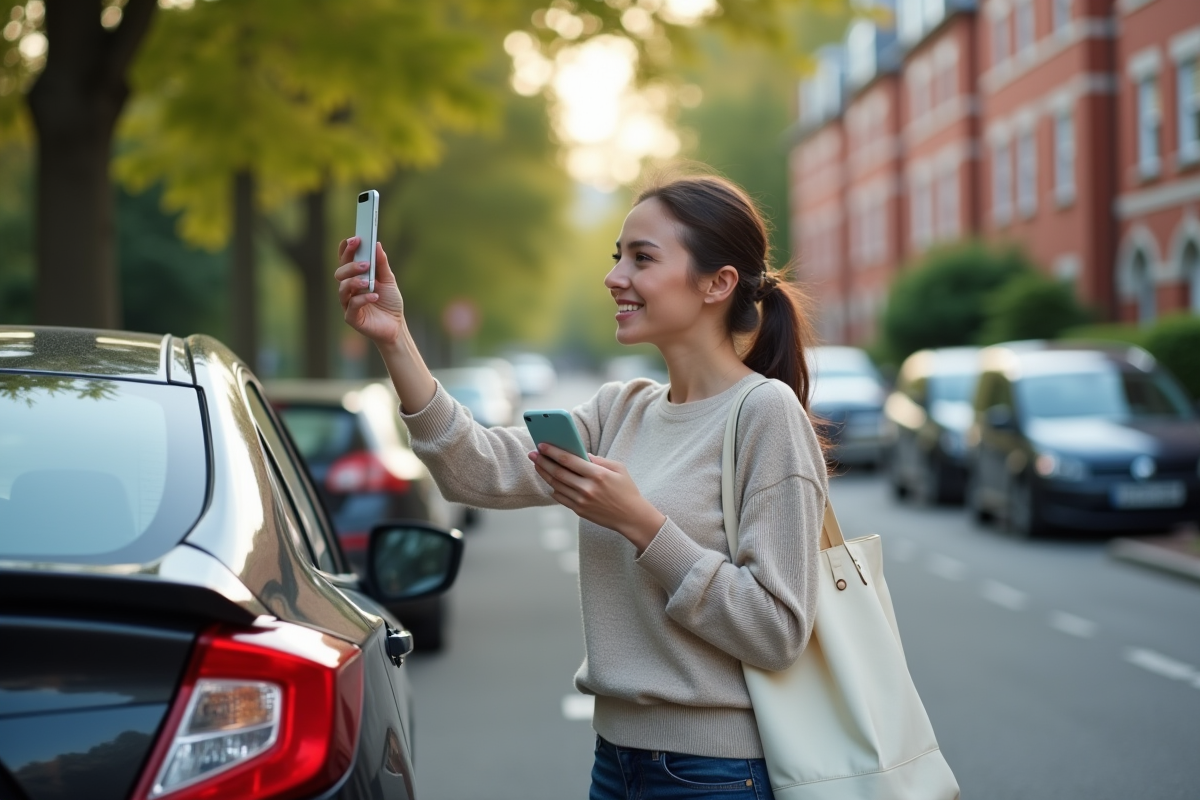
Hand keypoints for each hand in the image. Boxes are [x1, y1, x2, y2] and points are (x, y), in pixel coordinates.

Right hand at [335, 237, 404, 346]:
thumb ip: (382, 264)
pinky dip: (363, 299)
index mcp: (355, 277)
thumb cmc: (390, 302)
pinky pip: (351, 305)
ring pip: (343, 288)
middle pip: (340, 273)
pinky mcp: (351, 317)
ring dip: (355, 281)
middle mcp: (348, 289)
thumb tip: (377, 244)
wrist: (396, 326)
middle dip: (350, 265)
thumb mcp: (389, 280)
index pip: (345, 261)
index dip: (346, 249)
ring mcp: (348, 303)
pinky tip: (374, 296)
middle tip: (365, 263)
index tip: (354, 239)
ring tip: (368, 282)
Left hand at [528, 444, 665, 551]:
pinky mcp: (579, 510)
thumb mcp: (618, 468)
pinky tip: (550, 481)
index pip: (568, 460)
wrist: (631, 516)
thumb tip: (579, 453)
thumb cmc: (626, 490)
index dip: (553, 452)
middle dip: (542, 462)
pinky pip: (560, 498)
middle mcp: (587, 488)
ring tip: (538, 465)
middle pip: (558, 472)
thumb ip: (598, 460)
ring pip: (556, 485)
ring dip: (544, 474)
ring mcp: (581, 501)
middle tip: (532, 454)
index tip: (542, 445)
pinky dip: (553, 488)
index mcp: (597, 474)